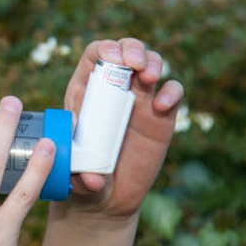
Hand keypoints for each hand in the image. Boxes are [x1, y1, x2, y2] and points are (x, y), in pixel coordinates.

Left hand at [62, 38, 183, 217]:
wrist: (105, 196)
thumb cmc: (81, 176)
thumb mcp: (72, 173)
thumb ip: (78, 173)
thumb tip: (91, 178)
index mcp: (86, 91)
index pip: (96, 55)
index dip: (105, 49)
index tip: (111, 58)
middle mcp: (114, 89)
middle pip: (126, 51)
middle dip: (132, 49)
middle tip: (135, 64)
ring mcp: (140, 100)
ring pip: (151, 64)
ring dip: (153, 62)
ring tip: (148, 77)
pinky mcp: (162, 116)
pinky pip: (172, 93)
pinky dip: (172, 92)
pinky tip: (163, 104)